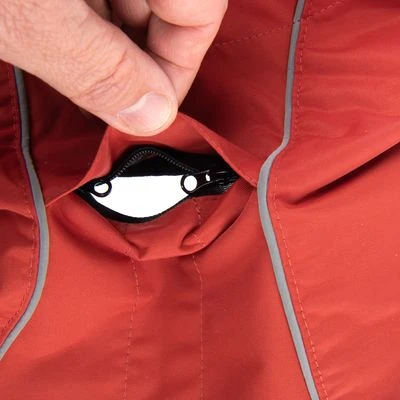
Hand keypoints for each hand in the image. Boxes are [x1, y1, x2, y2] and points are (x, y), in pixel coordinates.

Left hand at [0, 0, 226, 134]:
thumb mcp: (23, 12)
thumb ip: (97, 67)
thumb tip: (152, 115)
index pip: (202, 10)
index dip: (180, 69)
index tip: (149, 110)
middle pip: (170, 5)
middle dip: (141, 61)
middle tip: (111, 98)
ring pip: (127, 2)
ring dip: (109, 43)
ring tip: (71, 63)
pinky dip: (82, 20)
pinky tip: (56, 33)